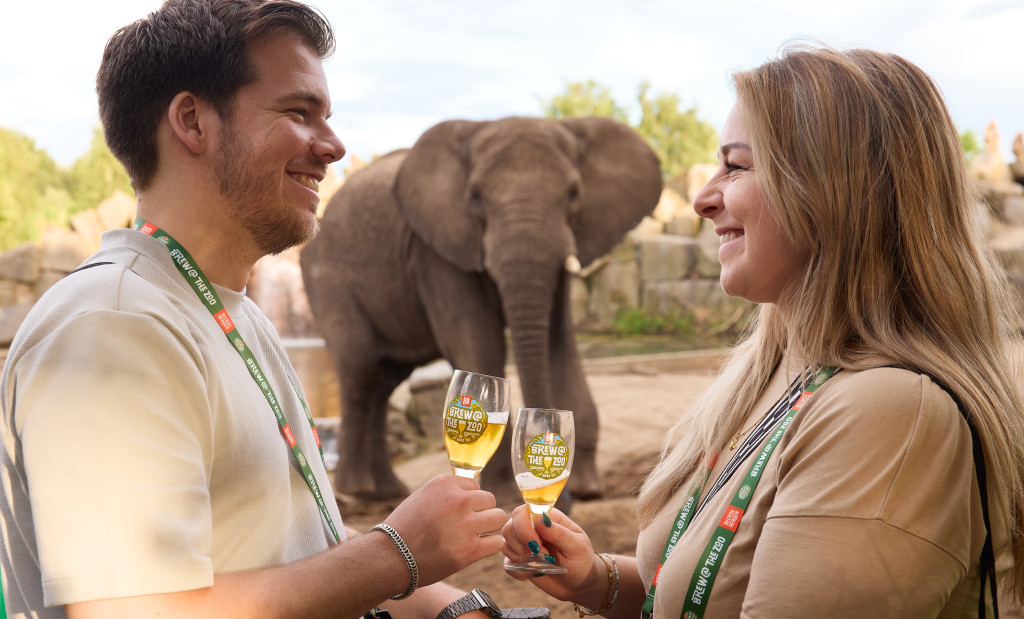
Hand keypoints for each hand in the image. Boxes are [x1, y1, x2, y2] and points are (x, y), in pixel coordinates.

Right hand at [383, 475, 506, 585]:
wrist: (389, 557)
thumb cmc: (403, 528)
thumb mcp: (422, 496)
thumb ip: (447, 493)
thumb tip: (473, 494)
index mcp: (445, 484)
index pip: (475, 486)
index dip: (468, 500)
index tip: (458, 513)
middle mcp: (458, 500)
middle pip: (490, 500)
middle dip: (481, 512)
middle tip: (468, 525)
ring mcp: (465, 525)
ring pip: (498, 517)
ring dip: (489, 527)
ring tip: (475, 535)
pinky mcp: (470, 550)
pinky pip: (496, 541)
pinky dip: (490, 545)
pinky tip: (478, 548)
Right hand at [501, 505, 603, 602]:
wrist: (580, 584)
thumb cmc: (582, 560)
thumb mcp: (577, 546)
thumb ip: (559, 533)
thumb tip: (541, 519)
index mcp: (547, 517)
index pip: (523, 511)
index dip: (523, 526)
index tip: (536, 544)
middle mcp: (532, 528)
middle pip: (509, 526)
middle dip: (521, 544)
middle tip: (541, 555)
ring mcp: (524, 544)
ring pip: (505, 543)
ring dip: (520, 557)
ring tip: (539, 564)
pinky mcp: (520, 561)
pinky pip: (507, 564)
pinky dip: (519, 571)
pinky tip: (534, 573)